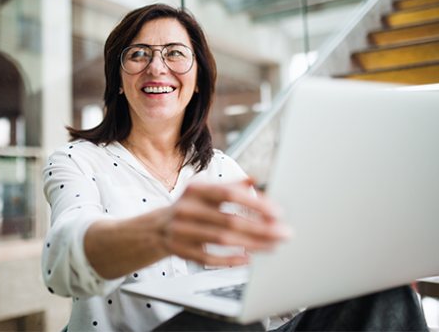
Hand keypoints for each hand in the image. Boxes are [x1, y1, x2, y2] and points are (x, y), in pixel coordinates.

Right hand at [158, 178, 290, 266]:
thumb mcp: (204, 191)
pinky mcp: (181, 250)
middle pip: (229, 219)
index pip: (228, 194)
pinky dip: (230, 259)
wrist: (155, 228)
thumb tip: (255, 178)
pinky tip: (248, 258)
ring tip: (273, 245)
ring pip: (222, 239)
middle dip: (261, 228)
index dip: (254, 203)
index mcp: (195, 190)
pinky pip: (209, 258)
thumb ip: (230, 185)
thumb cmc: (188, 207)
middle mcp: (187, 209)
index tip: (276, 212)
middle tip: (283, 233)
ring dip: (252, 244)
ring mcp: (182, 231)